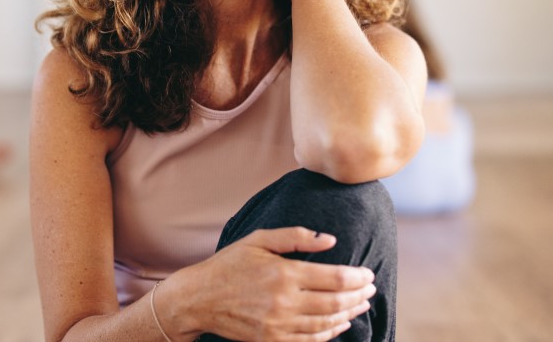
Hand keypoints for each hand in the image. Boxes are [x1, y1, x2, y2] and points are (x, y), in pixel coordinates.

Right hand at [170, 227, 375, 341]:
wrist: (199, 298)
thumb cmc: (228, 264)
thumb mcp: (257, 239)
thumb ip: (295, 237)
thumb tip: (330, 240)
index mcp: (284, 273)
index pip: (336, 278)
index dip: (358, 277)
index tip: (368, 274)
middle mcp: (285, 301)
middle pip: (337, 302)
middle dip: (360, 296)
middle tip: (371, 289)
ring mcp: (279, 325)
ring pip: (328, 324)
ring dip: (350, 314)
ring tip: (361, 305)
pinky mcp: (273, 340)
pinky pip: (311, 340)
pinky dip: (330, 333)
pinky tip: (340, 324)